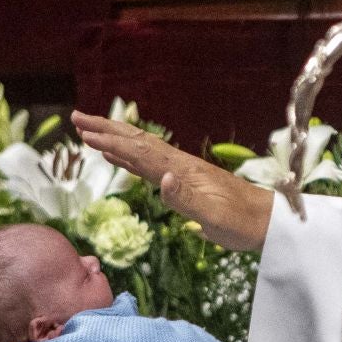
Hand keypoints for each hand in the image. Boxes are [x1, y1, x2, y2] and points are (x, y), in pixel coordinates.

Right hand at [72, 111, 272, 251]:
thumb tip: (162, 178)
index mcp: (181, 171)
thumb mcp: (214, 216)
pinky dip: (128, 159)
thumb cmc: (241, 222)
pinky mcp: (182, 183)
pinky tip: (116, 157)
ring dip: (113, 140)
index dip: (112, 141)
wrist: (265, 222)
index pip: (140, 152)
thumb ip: (187, 199)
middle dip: (106, 129)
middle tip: (77, 118)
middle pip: (135, 142)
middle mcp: (178, 166)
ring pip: (139, 150)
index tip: (85, 132)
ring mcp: (180, 172)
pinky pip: (147, 166)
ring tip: (89, 132)